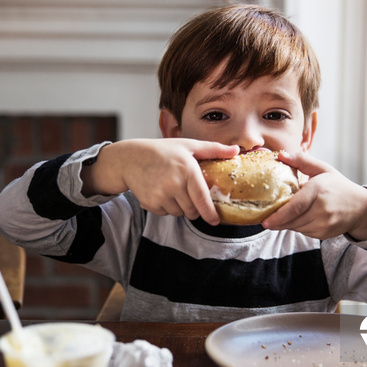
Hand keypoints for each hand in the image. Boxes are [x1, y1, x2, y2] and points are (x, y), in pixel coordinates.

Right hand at [83, 139, 238, 224]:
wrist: (130, 158)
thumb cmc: (162, 151)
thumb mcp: (188, 145)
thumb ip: (213, 149)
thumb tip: (237, 151)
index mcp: (187, 169)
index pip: (201, 198)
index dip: (209, 213)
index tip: (215, 221)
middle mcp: (174, 184)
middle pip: (192, 210)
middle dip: (194, 208)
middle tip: (187, 194)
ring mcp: (160, 195)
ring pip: (179, 213)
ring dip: (179, 207)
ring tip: (171, 189)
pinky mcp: (150, 203)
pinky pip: (165, 213)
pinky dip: (166, 207)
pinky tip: (160, 191)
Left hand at [262, 151, 366, 239]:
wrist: (360, 207)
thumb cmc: (338, 185)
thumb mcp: (322, 169)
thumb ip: (301, 160)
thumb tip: (280, 155)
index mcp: (318, 190)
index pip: (295, 207)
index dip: (279, 216)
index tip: (265, 221)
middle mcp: (322, 209)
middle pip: (292, 220)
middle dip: (278, 220)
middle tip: (266, 218)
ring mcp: (324, 224)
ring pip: (295, 227)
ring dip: (287, 223)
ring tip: (286, 214)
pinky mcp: (324, 234)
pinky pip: (303, 232)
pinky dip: (297, 226)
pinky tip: (301, 217)